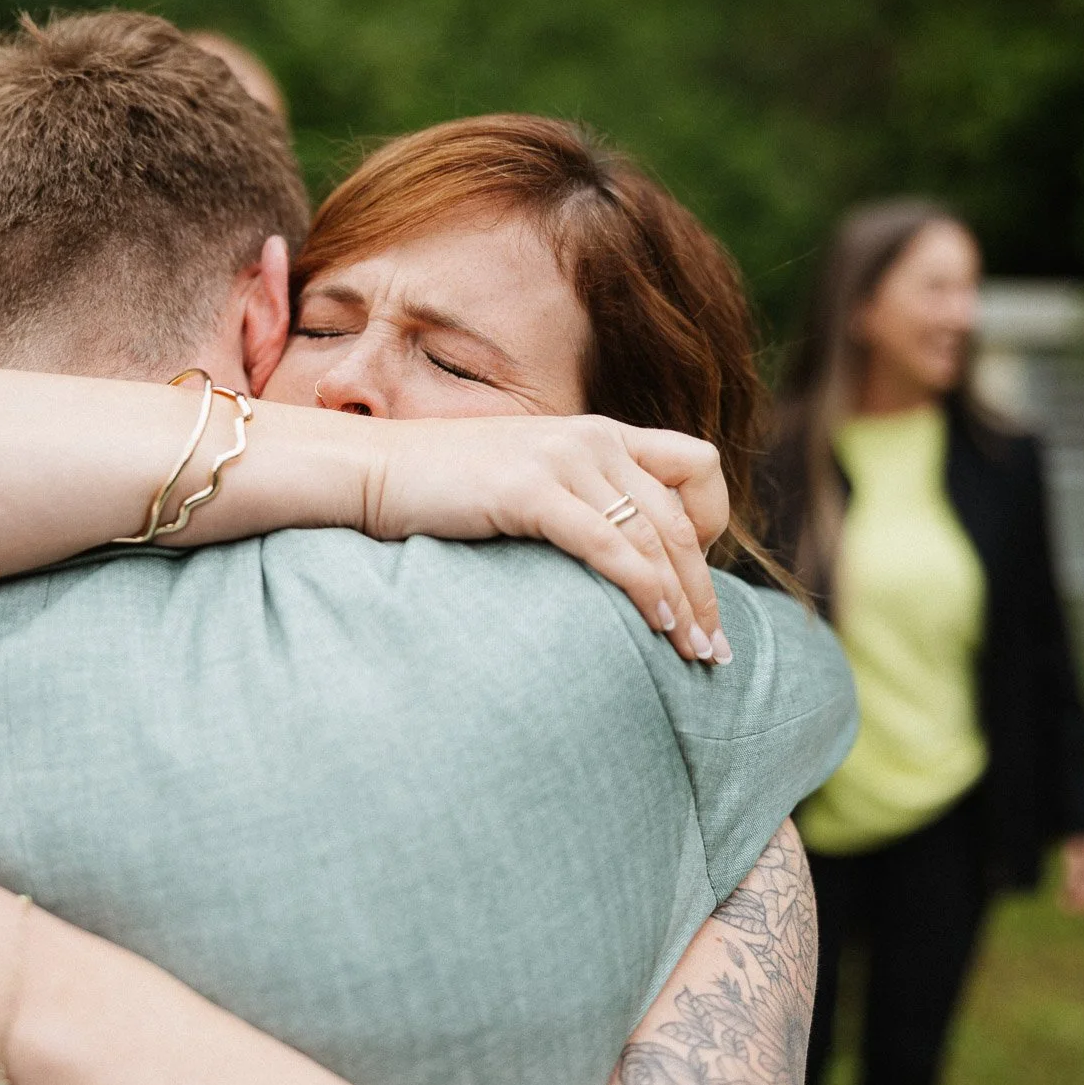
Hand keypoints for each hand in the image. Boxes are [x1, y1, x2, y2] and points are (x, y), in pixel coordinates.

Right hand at [365, 415, 731, 661]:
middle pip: (681, 517)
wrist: (371, 470)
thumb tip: (615, 555)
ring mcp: (561, 460)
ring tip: (692, 652)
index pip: (697, 465)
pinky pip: (610, 545)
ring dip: (683, 600)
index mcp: (598, 432)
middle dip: (704, 588)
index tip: (695, 579)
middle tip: (712, 647)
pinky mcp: (530, 490)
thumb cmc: (443, 489)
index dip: (712, 522)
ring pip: (655, 535)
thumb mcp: (527, 479)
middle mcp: (591, 437)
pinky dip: (642, 587)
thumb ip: (575, 498)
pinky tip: (654, 623)